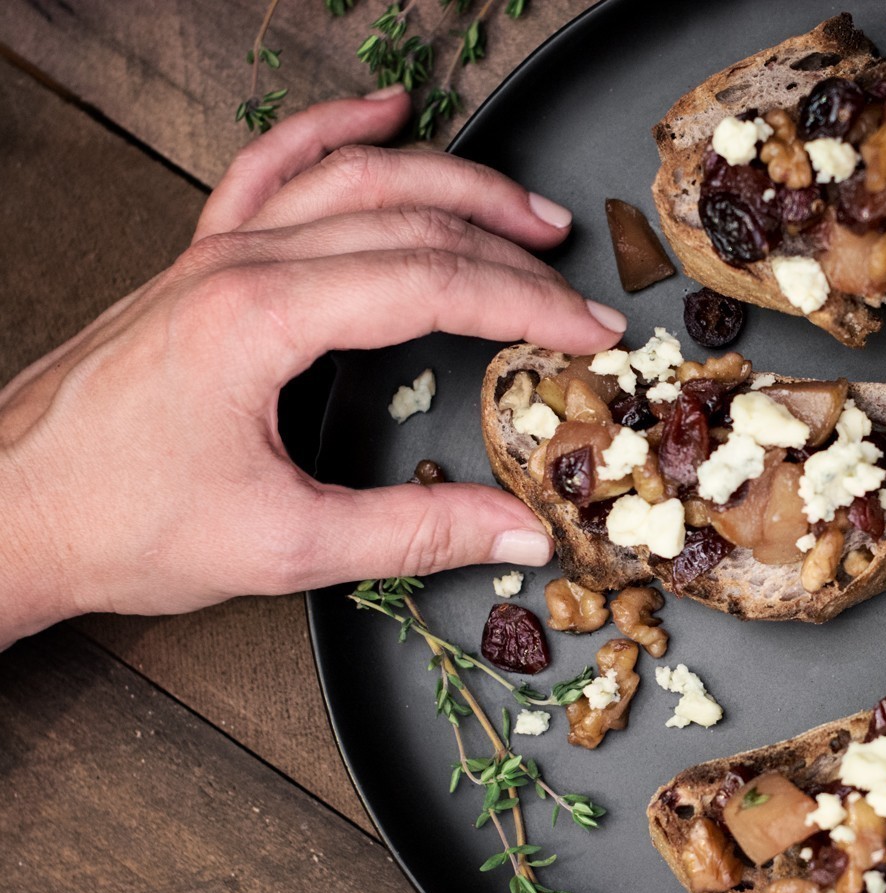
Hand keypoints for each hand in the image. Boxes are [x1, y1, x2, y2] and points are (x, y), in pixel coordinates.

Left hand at [0, 87, 626, 647]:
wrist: (4, 512)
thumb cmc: (117, 523)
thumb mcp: (284, 546)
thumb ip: (416, 532)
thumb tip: (519, 533)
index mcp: (262, 318)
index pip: (434, 284)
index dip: (527, 308)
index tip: (586, 334)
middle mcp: (240, 263)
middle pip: (409, 221)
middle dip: (510, 251)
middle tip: (576, 288)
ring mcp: (215, 251)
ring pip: (354, 179)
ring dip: (450, 185)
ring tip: (523, 210)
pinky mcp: (199, 262)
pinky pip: (274, 167)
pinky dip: (332, 132)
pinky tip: (380, 114)